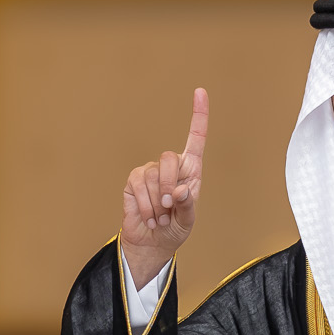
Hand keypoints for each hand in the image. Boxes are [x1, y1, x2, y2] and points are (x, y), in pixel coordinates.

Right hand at [121, 88, 208, 287]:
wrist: (153, 243)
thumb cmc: (175, 228)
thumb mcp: (188, 220)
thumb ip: (187, 205)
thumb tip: (179, 190)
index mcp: (191, 170)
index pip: (196, 138)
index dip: (198, 115)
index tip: (200, 91)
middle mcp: (171, 167)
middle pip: (169, 158)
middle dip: (168, 185)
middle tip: (168, 207)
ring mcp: (150, 172)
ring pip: (152, 175)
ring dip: (157, 203)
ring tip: (160, 217)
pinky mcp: (133, 182)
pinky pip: (138, 185)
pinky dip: (146, 206)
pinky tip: (150, 218)